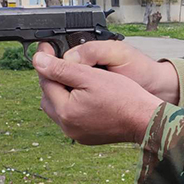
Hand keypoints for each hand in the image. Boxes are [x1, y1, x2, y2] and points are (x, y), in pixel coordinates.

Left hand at [34, 43, 163, 144]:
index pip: (46, 81)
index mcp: (65, 111)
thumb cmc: (124, 96)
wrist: (145, 119)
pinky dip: (73, 106)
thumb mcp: (91, 76)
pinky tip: (85, 96)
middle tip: (61, 63)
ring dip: (62, 93)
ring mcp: (76, 134)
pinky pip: (71, 118)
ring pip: (59, 109)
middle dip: (52, 79)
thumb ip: (61, 68)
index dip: (45, 61)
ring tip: (75, 79)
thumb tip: (38, 60)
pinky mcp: (86, 137)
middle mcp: (67, 126)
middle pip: (49, 97)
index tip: (46, 46)